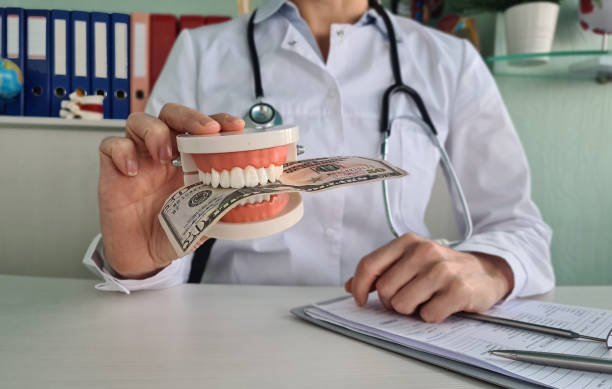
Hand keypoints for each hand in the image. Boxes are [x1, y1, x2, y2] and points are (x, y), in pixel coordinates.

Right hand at [98, 103, 244, 278]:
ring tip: (164, 155)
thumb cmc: (174, 232)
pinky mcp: (113, 170)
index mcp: (189, 159)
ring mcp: (138, 158)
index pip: (203, 128)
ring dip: (155, 131)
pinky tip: (133, 172)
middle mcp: (164, 152)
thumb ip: (224, 205)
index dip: (219, 121)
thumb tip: (248, 198)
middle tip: (205, 131)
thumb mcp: (206, 218)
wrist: (144, 256)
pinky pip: (111, 146)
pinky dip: (122, 152)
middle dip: (190, 117)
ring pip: (139, 121)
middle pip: (172, 114)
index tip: (235, 127)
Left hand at [345, 233, 513, 322]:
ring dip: (411, 310)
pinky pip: (427, 315)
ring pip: (402, 304)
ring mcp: (442, 270)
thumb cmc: (441, 269)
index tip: (360, 299)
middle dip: (391, 302)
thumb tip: (350, 286)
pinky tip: (441, 305)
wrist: (485, 272)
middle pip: (384, 290)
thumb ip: (380, 270)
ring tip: (425, 300)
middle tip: (407, 299)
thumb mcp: (410, 261)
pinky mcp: (458, 290)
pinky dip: (431, 316)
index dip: (359, 286)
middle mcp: (424, 252)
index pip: (369, 265)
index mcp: (408, 242)